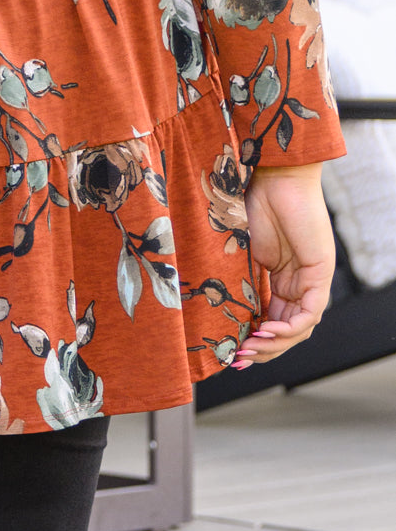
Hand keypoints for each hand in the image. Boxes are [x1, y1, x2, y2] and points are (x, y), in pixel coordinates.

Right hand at [233, 161, 335, 369]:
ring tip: (249, 348)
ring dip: (274, 343)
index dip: (254, 339)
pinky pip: (309, 313)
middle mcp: (298, 282)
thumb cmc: (250, 199)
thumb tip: (210, 308)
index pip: (273, 320)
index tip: (231, 351)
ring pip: (300, 327)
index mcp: (280, 277)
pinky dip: (289, 328)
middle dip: (263, 349)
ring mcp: (311, 278)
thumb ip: (235, 278)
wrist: (271, 173)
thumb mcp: (239, 250)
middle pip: (287, 330)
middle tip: (239, 358)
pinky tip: (265, 330)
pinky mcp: (320, 272)